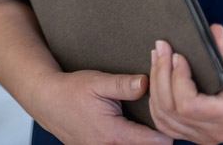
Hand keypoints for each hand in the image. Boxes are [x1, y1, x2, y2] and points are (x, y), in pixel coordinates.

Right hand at [32, 70, 169, 144]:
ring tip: (151, 127)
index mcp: (114, 134)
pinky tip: (135, 131)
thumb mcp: (98, 82)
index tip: (175, 121)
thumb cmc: (72, 91)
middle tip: (166, 121)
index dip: (167, 133)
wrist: (47, 102)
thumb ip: (124, 85)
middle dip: (158, 138)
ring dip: (143, 142)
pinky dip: (130, 142)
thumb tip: (147, 83)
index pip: (152, 142)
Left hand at [148, 26, 222, 143]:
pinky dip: (156, 103)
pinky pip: (166, 125)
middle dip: (161, 75)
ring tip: (158, 58)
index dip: (177, 79)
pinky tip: (158, 80)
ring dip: (155, 86)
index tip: (178, 55)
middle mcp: (217, 131)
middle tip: (161, 48)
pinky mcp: (198, 134)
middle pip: (171, 110)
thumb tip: (213, 31)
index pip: (189, 105)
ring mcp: (206, 136)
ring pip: (164, 118)